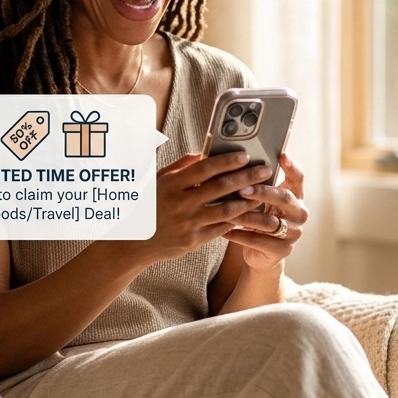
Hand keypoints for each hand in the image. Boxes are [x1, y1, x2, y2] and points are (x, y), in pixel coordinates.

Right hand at [142, 151, 274, 263]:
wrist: (133, 243)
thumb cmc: (146, 206)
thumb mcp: (157, 181)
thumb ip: (180, 166)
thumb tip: (202, 154)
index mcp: (172, 185)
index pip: (205, 168)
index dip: (227, 161)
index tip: (245, 156)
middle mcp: (182, 203)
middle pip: (221, 187)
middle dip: (246, 177)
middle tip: (264, 171)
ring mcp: (189, 223)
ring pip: (226, 210)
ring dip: (247, 200)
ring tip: (262, 193)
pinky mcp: (194, 241)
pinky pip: (220, 228)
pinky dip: (235, 220)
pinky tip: (247, 213)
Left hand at [222, 152, 307, 269]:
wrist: (261, 252)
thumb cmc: (258, 217)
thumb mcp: (261, 200)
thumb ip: (256, 183)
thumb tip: (235, 160)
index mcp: (296, 196)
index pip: (298, 178)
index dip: (291, 166)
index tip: (280, 155)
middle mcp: (299, 213)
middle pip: (284, 198)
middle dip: (262, 192)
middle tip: (241, 189)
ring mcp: (293, 233)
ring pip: (269, 222)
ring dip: (246, 216)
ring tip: (227, 211)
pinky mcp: (283, 250)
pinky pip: (259, 241)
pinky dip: (240, 235)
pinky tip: (224, 230)